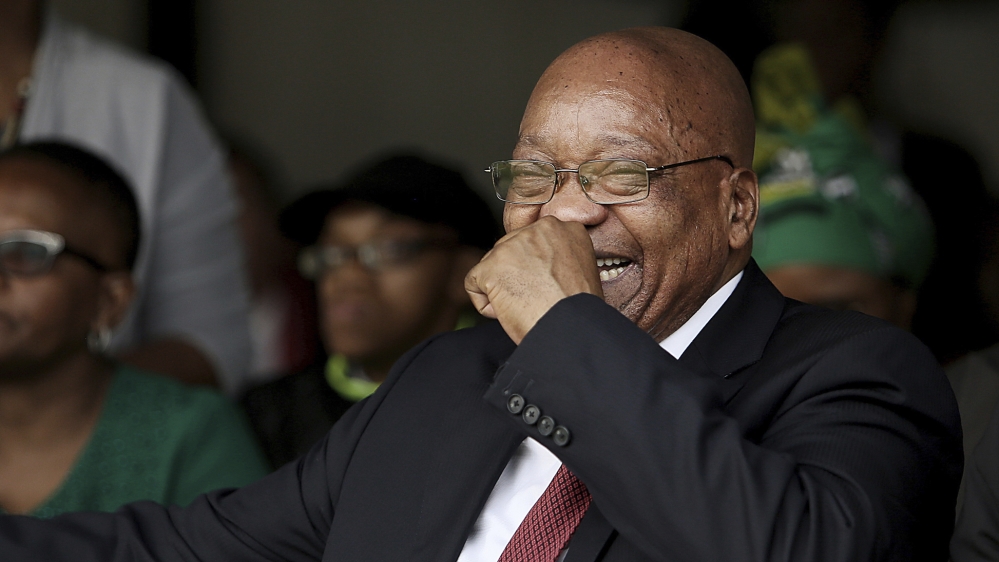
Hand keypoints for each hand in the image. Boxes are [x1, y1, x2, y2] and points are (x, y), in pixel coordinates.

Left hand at [465, 216, 602, 343]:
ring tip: (527, 306)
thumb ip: (555, 257)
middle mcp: (538, 229)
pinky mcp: (491, 266)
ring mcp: (512, 246)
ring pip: (492, 266)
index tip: (546, 287)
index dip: (535, 270)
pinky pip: (473, 283)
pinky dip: (486, 304)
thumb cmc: (577, 311)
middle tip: (536, 299)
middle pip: (509, 251)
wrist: (571, 329)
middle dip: (516, 277)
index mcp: (564, 229)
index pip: (532, 243)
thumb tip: (530, 264)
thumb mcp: (577, 270)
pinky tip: (508, 312)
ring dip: (502, 290)